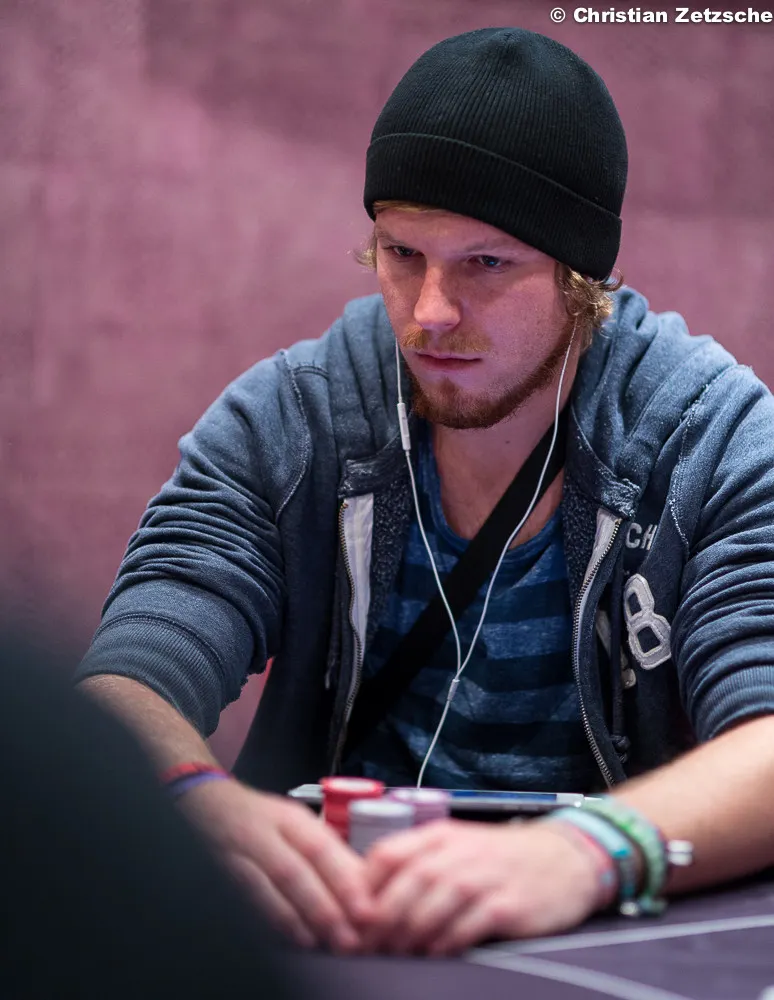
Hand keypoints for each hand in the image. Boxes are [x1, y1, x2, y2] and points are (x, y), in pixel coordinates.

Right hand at [179, 778, 373, 951]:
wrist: (208, 805)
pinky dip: (263, 921)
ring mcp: (235, 854)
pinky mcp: (217, 874)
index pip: (320, 847)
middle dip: (322, 907)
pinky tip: (283, 938)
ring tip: (318, 942)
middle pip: (293, 870)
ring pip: (263, 888)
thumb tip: (367, 887)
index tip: (366, 909)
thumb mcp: (298, 825)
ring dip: (293, 919)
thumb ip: (329, 853)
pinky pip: (241, 900)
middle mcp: (263, 833)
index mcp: (291, 818)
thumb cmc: (265, 820)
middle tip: (347, 936)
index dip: (343, 879)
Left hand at [361, 818, 604, 954]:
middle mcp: (459, 851)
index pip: (388, 853)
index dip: (363, 887)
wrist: (565, 857)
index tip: (350, 916)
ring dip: (408, 933)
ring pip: (433, 904)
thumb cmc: (501, 857)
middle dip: (381, 918)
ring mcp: (485, 876)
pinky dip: (446, 942)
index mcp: (440, 834)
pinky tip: (436, 954)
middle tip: (365, 946)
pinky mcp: (508, 904)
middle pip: (407, 882)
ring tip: (395, 954)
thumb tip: (368, 899)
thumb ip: (417, 864)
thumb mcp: (457, 847)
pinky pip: (468, 925)